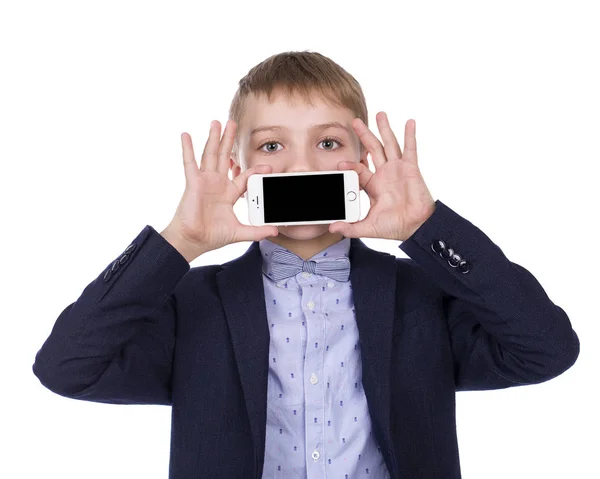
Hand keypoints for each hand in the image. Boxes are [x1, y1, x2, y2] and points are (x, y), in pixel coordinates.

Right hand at [166, 120, 277, 256]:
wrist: (194, 241)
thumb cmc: (212, 236)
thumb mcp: (240, 232)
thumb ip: (257, 230)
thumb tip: (275, 231)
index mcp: (228, 194)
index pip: (244, 177)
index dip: (255, 170)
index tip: (269, 166)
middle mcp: (217, 184)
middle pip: (225, 157)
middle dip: (230, 141)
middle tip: (234, 123)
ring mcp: (204, 182)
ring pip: (211, 155)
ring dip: (213, 138)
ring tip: (217, 122)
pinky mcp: (193, 183)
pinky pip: (190, 162)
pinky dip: (188, 148)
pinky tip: (186, 135)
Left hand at [329, 112, 435, 240]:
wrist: (416, 227)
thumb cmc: (395, 226)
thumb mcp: (368, 227)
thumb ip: (350, 227)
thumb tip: (332, 229)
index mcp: (373, 185)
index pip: (359, 169)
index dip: (350, 165)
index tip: (340, 163)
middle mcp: (384, 174)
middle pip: (372, 149)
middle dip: (364, 135)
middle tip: (355, 121)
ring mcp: (398, 169)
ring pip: (389, 144)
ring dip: (385, 129)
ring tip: (380, 114)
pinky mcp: (411, 168)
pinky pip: (410, 149)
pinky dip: (410, 135)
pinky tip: (409, 122)